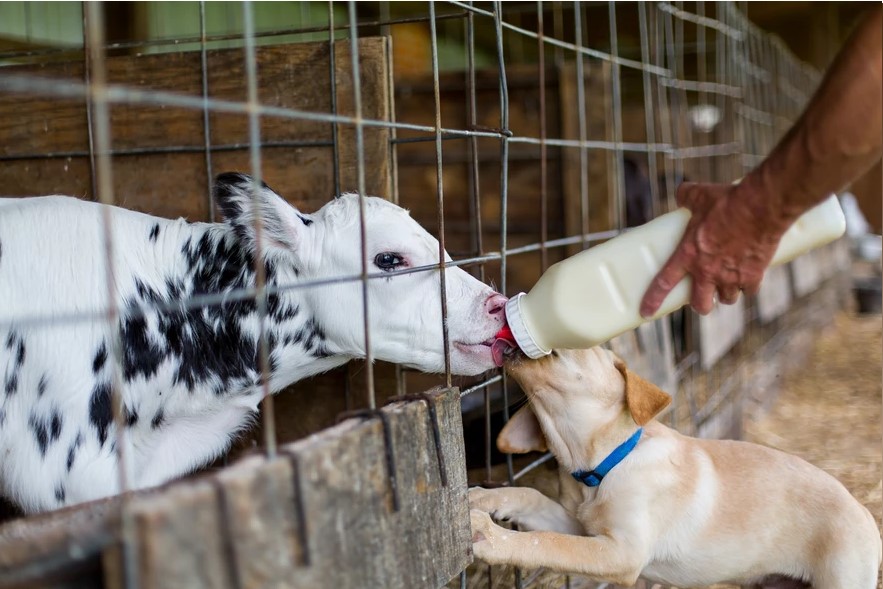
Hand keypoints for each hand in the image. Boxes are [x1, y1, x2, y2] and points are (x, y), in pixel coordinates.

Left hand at [640, 181, 788, 316]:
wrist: (760, 207)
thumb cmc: (728, 202)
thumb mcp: (700, 196)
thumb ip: (687, 196)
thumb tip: (682, 193)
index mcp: (688, 255)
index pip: (664, 283)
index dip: (653, 300)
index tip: (646, 312)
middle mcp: (707, 271)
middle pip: (701, 304)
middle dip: (701, 304)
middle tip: (703, 297)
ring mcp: (731, 276)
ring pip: (727, 299)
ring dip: (726, 294)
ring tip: (728, 282)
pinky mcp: (753, 276)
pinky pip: (749, 290)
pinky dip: (749, 285)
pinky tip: (749, 276)